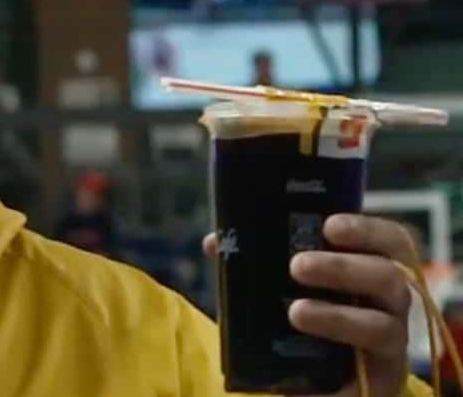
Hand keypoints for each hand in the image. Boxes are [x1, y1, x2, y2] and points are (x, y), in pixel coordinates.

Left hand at [203, 215, 411, 396]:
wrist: (308, 383)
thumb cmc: (301, 323)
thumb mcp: (281, 287)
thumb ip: (258, 261)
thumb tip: (215, 241)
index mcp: (369, 271)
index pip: (388, 241)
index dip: (366, 229)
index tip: (329, 225)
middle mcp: (387, 304)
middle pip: (389, 278)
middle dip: (343, 268)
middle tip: (297, 265)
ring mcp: (388, 343)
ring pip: (382, 324)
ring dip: (338, 315)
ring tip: (295, 311)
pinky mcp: (380, 380)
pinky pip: (372, 367)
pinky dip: (339, 354)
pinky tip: (309, 346)